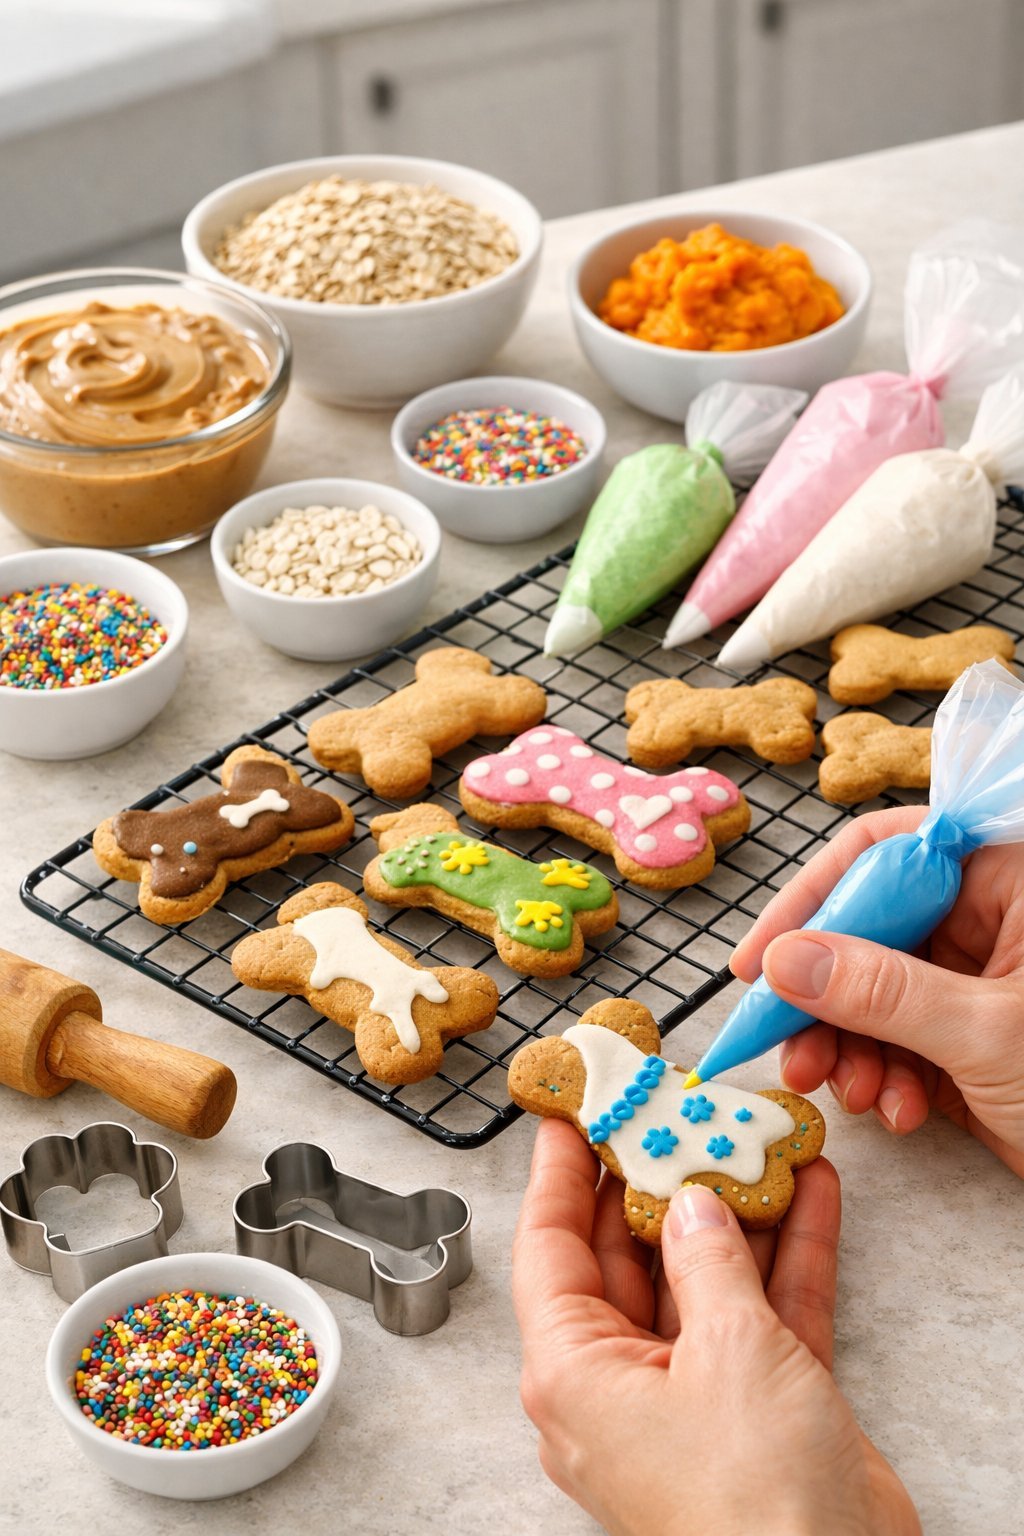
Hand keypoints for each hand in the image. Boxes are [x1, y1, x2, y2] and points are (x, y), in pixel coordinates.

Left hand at [512, 1120, 918, 1535]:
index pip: (549, 1247)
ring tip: (751, 1137)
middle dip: (657, 1181)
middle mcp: (621, 1381)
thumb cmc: (751, 1506)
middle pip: (627, 1255)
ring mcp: (690, 1395)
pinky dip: (786, 1255)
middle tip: (671, 1112)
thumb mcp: (727, 1351)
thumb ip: (710, 1260)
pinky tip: (810, 1194)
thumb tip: (694, 1203)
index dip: (559, 1175)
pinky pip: (761, 1312)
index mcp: (575, 1371)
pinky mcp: (756, 1408)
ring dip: (734, 1210)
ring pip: (702, 1277)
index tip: (568, 1114)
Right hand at [731, 805, 1023, 1175]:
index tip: (762, 957)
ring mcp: (974, 984)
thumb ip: (883, 991)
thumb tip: (788, 960)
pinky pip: (894, 1043)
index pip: (887, 854)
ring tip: (846, 1092)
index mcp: (1011, 882)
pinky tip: (898, 1112)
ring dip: (845, 1048)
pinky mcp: (966, 1042)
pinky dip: (883, 1079)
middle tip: (782, 1042)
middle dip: (823, 996)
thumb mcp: (989, 1033)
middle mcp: (989, 922)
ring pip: (870, 994)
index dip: (814, 898)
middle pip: (866, 930)